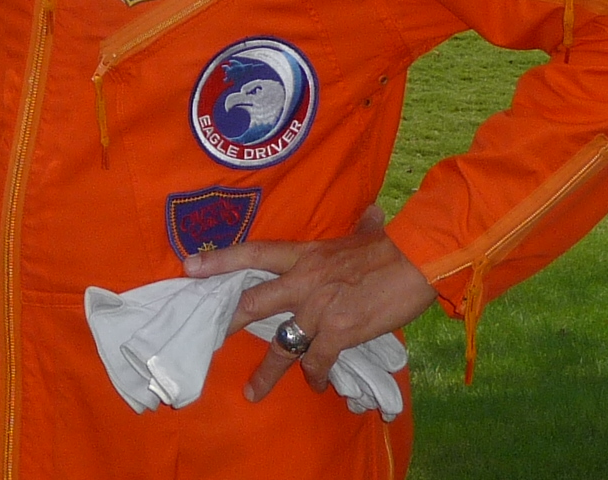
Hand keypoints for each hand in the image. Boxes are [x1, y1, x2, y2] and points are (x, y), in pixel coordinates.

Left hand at [182, 204, 436, 402]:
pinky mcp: (338, 331)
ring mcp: (318, 308)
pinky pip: (316, 361)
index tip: (190, 267)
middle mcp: (303, 281)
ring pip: (281, 344)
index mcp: (305, 254)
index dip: (220, 260)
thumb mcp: (366, 235)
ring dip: (268, 372)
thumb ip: (361, 229)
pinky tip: (316, 383)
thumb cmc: (393, 246)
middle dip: (227, 323)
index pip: (254, 253)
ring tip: (253, 392)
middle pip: (253, 303)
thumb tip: (373, 215)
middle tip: (205, 337)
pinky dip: (315, 375)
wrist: (418, 261)